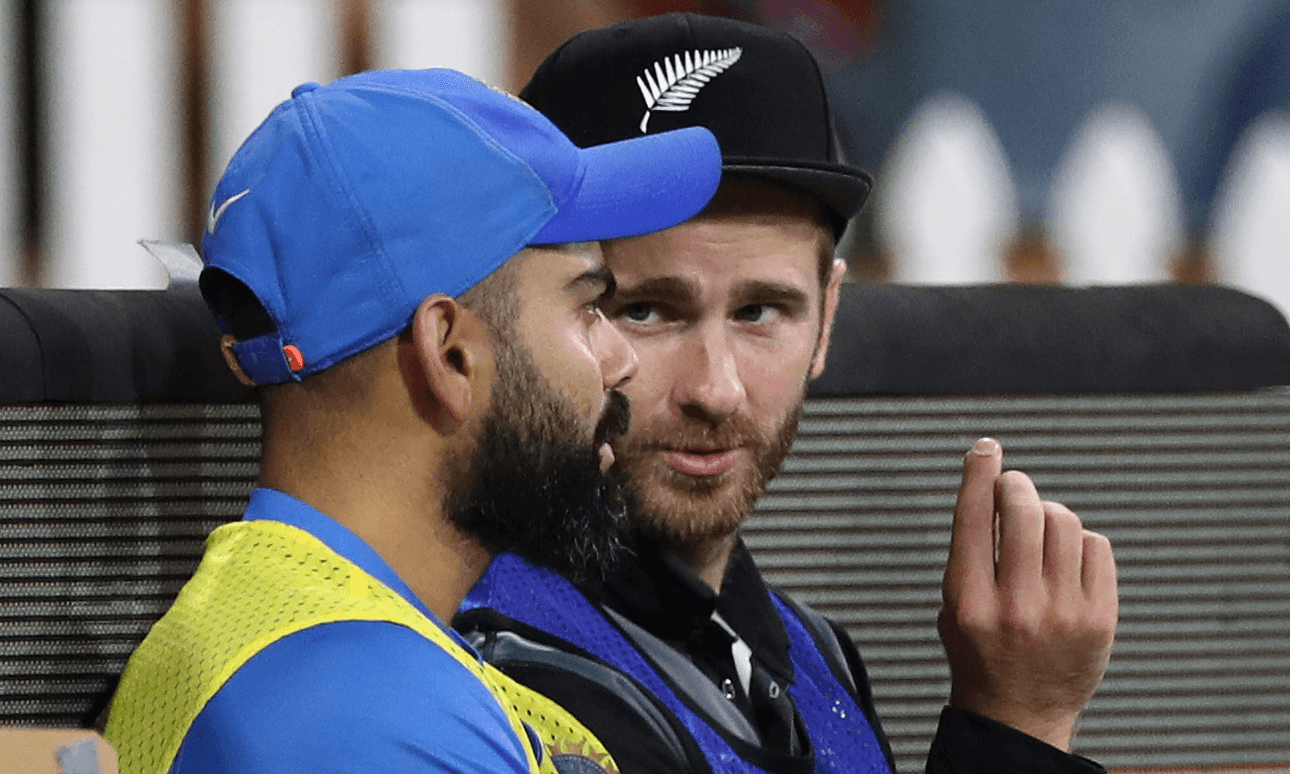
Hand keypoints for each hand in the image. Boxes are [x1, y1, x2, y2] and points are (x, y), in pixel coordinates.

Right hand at [938, 438, 1117, 750]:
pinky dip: (1081, 541)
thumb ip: (969, 554)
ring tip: (1040, 532)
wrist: (1019, 715)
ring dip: (1048, 513)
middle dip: (1016, 486)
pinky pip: (1097, 546)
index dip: (979, 473)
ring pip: (1063, 521)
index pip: (972, 518)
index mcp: (968, 601)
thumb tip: (993, 487)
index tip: (986, 448)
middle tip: (1013, 488)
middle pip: (1022, 510)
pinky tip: (1066, 560)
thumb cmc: (981, 653)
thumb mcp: (952, 605)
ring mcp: (1062, 612)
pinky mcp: (1099, 618)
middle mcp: (1015, 605)